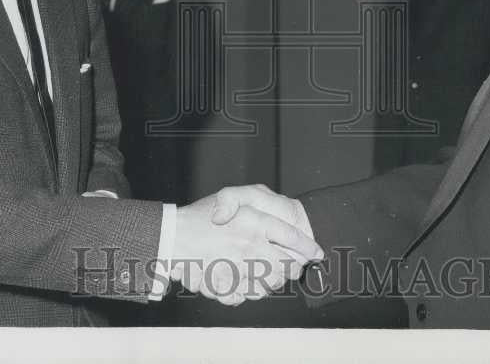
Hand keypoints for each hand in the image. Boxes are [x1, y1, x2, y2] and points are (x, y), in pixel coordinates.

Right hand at [172, 188, 322, 305]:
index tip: (317, 252)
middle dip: (294, 266)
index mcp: (255, 222)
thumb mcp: (232, 195)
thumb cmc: (204, 214)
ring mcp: (239, 268)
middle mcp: (250, 245)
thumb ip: (258, 199)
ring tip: (273, 273)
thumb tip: (283, 226)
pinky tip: (251, 282)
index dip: (309, 246)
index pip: (293, 238)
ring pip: (273, 282)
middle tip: (293, 264)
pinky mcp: (228, 286)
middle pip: (288, 264)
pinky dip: (255, 291)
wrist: (172, 237)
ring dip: (277, 280)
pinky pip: (251, 294)